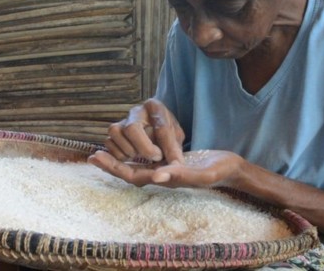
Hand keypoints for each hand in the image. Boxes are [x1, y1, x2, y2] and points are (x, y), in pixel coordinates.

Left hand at [87, 149, 245, 187]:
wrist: (231, 168)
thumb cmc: (219, 171)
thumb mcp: (201, 173)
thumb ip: (179, 175)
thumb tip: (155, 176)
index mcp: (165, 180)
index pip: (132, 175)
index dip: (113, 168)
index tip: (96, 157)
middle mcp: (161, 176)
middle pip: (130, 172)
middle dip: (111, 164)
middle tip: (92, 155)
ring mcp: (165, 170)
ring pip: (137, 165)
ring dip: (120, 158)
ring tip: (105, 147)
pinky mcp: (170, 162)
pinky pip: (147, 159)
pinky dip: (135, 152)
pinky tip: (128, 144)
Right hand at [105, 99, 184, 162]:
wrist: (156, 132)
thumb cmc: (167, 133)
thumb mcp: (176, 137)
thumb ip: (174, 148)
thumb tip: (176, 164)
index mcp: (154, 107)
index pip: (159, 125)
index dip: (166, 146)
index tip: (169, 160)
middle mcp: (135, 111)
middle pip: (131, 128)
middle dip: (143, 148)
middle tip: (155, 158)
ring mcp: (122, 120)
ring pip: (115, 133)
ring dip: (129, 151)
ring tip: (142, 157)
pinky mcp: (112, 133)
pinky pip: (109, 143)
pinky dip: (119, 154)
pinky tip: (131, 157)